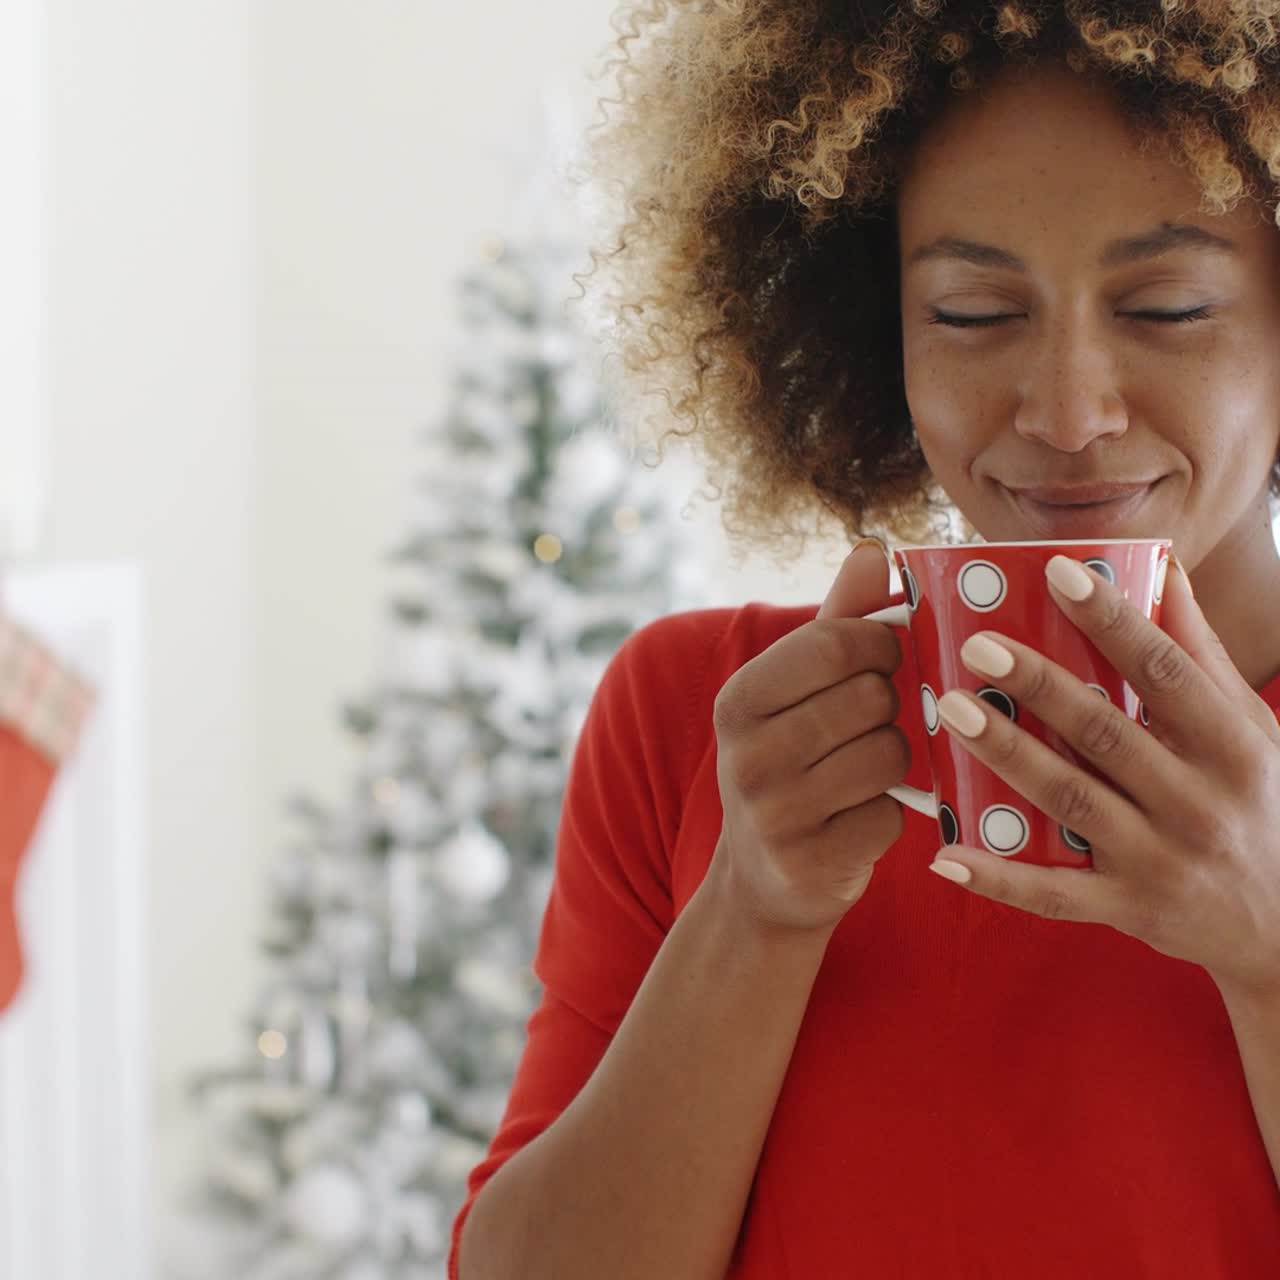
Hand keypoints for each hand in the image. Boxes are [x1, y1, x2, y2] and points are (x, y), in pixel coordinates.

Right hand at [710, 540, 909, 934]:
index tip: (889, 658)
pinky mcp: (810, 863)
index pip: (836, 643)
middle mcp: (745, 755)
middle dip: (891, 706)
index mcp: (738, 700)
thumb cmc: (793, 763)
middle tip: (875, 722)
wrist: (764, 878)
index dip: (883, 644)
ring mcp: (774, 813)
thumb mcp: (798, 693)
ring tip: (871, 768)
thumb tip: (873, 550)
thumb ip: (839, 621)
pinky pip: (893, 814)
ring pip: (890, 753)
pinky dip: (893, 812)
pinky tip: (864, 816)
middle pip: (872, 697)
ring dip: (898, 759)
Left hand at [927, 553, 1279, 997]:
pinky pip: (1056, 895)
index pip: (1164, 670)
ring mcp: (1162, 860)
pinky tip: (947, 855)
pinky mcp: (1131, 908)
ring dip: (1008, 755)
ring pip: (1072, 801)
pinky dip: (1001, 879)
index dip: (1112, 619)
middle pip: (1105, 732)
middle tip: (978, 645)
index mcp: (1231, 745)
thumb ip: (1201, 653)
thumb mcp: (1253, 729)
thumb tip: (1164, 567)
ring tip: (955, 711)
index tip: (1059, 573)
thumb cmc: (1266, 805)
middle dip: (1039, 686)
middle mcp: (1198, 801)